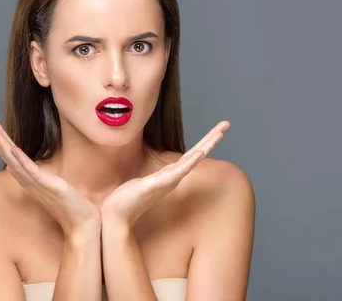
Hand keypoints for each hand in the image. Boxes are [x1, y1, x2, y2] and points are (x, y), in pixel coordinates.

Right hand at [0, 115, 101, 240]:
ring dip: (3, 144)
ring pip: (15, 160)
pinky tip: (13, 149)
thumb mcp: (47, 187)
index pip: (9, 155)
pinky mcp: (49, 187)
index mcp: (28, 178)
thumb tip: (12, 168)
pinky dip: (21, 161)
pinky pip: (32, 172)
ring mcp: (37, 184)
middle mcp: (29, 180)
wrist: (82, 226)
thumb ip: (30, 177)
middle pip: (7, 155)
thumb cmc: (69, 207)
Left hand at [100, 121, 230, 227]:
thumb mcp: (143, 182)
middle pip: (196, 154)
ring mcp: (166, 181)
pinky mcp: (157, 185)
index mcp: (170, 174)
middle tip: (226, 124)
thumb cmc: (128, 199)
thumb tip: (156, 172)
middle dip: (211, 139)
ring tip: (218, 135)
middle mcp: (172, 177)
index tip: (218, 129)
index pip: (191, 155)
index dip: (205, 142)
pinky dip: (190, 163)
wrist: (116, 215)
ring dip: (205, 147)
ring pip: (190, 161)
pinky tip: (199, 154)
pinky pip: (176, 172)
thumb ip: (153, 177)